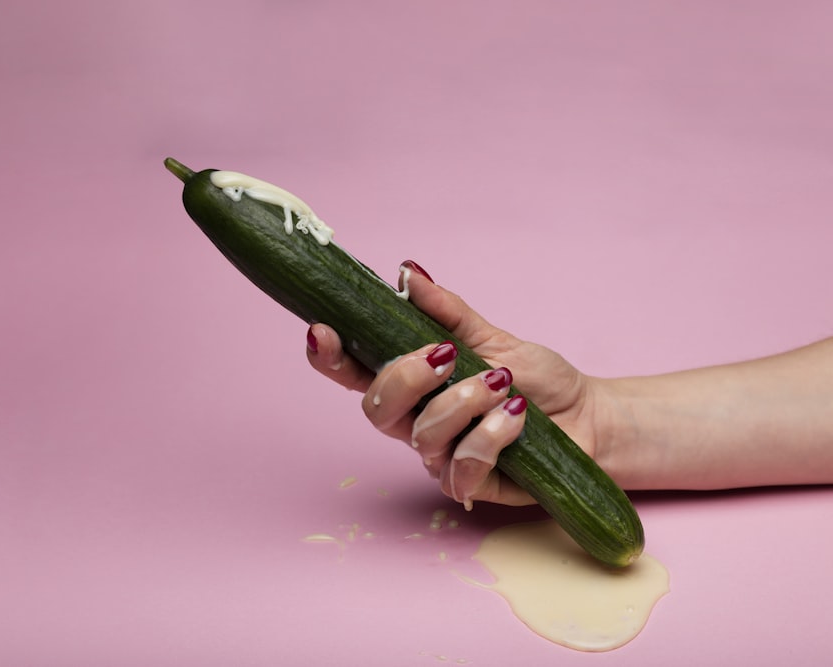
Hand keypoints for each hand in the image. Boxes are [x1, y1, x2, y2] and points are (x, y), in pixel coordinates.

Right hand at [306, 261, 598, 506]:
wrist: (588, 417)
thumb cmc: (535, 378)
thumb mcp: (491, 335)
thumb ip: (446, 310)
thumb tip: (407, 273)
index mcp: (412, 382)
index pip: (355, 373)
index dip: (331, 357)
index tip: (321, 331)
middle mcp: (416, 420)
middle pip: (375, 408)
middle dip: (405, 376)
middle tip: (446, 356)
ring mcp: (440, 454)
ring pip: (420, 434)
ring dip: (463, 402)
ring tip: (503, 384)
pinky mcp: (471, 483)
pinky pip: (460, 467)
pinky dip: (490, 436)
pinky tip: (517, 418)